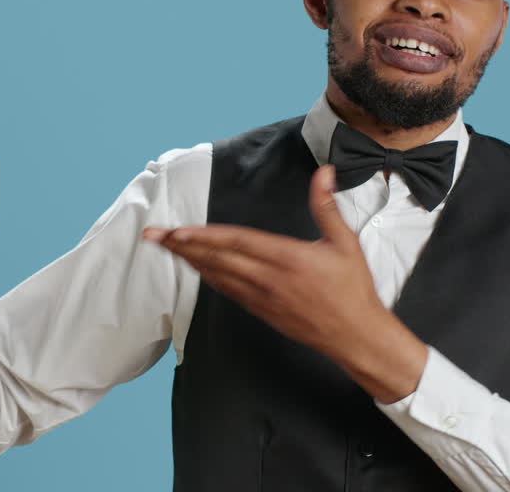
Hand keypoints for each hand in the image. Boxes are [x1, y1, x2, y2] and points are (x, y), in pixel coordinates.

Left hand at [144, 164, 427, 402]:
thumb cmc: (353, 290)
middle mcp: (268, 279)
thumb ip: (327, 207)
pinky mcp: (261, 310)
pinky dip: (207, 277)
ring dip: (188, 260)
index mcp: (287, 258)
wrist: (356, 336)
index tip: (176, 230)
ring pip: (216, 275)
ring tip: (165, 247)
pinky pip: (227, 290)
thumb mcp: (344, 243)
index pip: (235, 242)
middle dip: (181, 247)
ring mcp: (261, 297)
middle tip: (153, 236)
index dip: (202, 236)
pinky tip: (195, 267)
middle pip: (216, 258)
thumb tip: (324, 173)